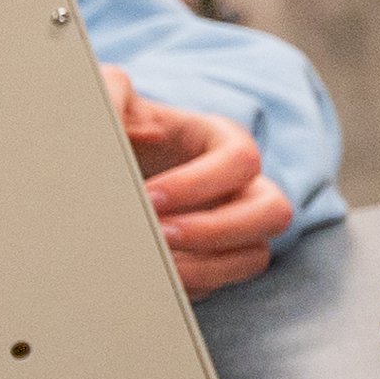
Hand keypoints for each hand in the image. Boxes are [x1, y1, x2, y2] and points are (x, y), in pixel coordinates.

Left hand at [101, 66, 295, 295]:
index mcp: (224, 142)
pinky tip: (152, 280)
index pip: (243, 161)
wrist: (106, 170)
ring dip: (207, 267)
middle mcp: (242, 186)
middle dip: (215, 230)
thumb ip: (111, 89)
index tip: (149, 197)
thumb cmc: (119, 131)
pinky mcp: (216, 263)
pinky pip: (223, 286)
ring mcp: (235, 228)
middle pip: (273, 212)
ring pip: (256, 256)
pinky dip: (191, 289)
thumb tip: (117, 112)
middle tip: (161, 236)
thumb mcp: (112, 98)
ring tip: (157, 267)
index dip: (200, 183)